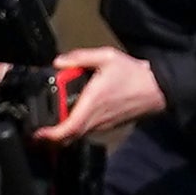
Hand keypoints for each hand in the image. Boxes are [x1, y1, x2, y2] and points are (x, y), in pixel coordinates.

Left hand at [39, 46, 163, 142]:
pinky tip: (69, 118)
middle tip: (36, 130)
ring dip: (62, 133)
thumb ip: (80, 57)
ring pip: (78, 135)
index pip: (69, 128)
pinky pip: (87, 131)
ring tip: (49, 124)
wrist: (158, 88)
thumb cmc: (134, 74)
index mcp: (93, 103)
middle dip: (50, 137)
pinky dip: (75, 129)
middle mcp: (97, 118)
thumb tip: (58, 62)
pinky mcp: (109, 126)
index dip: (51, 135)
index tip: (38, 134)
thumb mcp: (107, 57)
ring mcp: (103, 125)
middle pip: (69, 137)